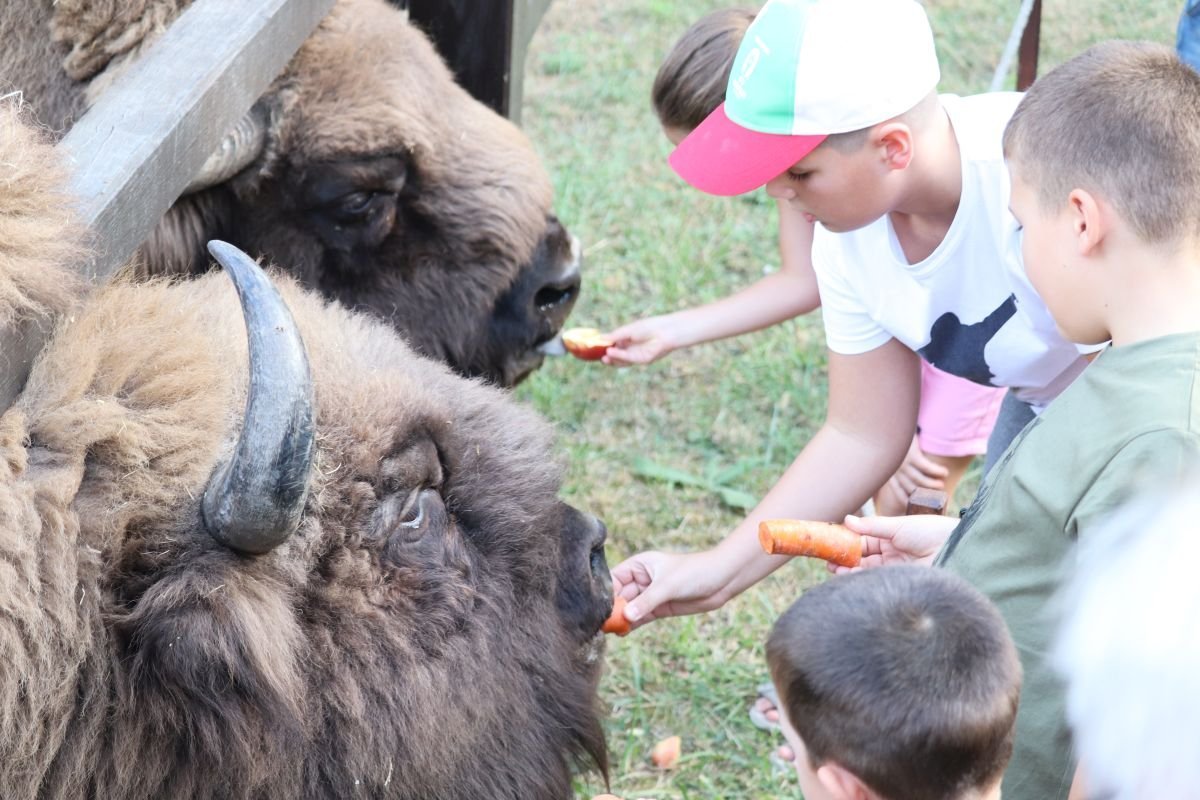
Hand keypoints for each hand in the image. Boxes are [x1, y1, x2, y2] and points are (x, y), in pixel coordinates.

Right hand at [602, 314, 686, 365]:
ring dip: (611, 359)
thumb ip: (615, 335)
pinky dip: (618, 357)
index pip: (613, 346)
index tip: (594, 348)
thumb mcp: (628, 330)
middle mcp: (631, 349)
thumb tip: (600, 338)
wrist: (666, 331)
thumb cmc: (650, 327)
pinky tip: (610, 352)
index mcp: (628, 340)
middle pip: (616, 356)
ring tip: (603, 356)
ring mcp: (637, 356)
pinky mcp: (642, 360)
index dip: (604, 348)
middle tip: (597, 356)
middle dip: (606, 357)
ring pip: (621, 360)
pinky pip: (628, 360)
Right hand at [610, 549, 732, 628]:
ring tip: (608, 632)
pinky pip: (640, 618)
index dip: (604, 592)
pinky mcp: (659, 608)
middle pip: (619, 596)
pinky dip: (632, 625)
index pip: (614, 578)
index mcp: (639, 565)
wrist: (721, 580)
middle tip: (601, 625)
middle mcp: (641, 579)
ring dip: (621, 619)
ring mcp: (650, 595)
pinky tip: (622, 633)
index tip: (596, 608)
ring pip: (629, 609)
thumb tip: (626, 617)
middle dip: (611, 609)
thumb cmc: (694, 572)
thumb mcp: (667, 585)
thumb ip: (646, 602)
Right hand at [836, 513, 957, 570]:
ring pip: (865, 569)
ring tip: (833, 567)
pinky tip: (847, 575)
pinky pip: (875, 580)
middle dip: (844, 558)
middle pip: (861, 557)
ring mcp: (895, 568)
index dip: (846, 541)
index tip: (830, 542)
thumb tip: (847, 519)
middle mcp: (891, 553)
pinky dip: (860, 577)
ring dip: (848, 569)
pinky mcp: (899, 581)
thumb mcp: (897, 526)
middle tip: (827, 559)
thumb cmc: (930, 531)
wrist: (954, 548)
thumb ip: (871, 526)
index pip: (863, 540)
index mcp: (891, 537)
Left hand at [873, 435, 949, 515]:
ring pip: (920, 479)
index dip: (907, 501)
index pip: (897, 491)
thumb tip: (914, 479)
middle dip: (925, 495)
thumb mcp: (893, 455)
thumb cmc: (897, 439)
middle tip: (936, 496)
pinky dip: (937, 471)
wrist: (893, 421)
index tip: (916, 508)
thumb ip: (899, 468)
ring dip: (933, 484)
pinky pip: (927, 467)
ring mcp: (903, 463)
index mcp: (890, 472)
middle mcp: (895, 470)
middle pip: (911, 488)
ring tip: (941, 484)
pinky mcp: (912, 454)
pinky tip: (945, 472)